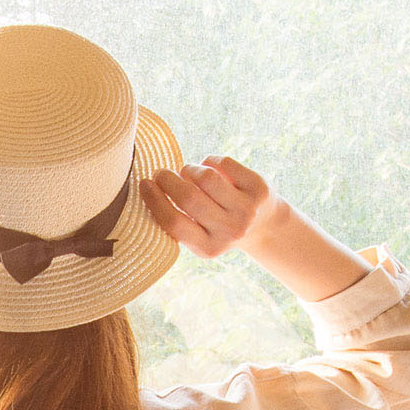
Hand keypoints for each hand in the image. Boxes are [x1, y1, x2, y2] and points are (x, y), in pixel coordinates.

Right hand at [141, 156, 283, 257]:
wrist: (265, 226)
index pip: (173, 222)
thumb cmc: (218, 226)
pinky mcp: (258, 189)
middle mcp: (229, 231)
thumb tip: (149, 188)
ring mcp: (247, 210)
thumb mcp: (199, 235)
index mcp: (208, 248)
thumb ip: (178, 219)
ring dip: (189, 169)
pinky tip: (210, 168)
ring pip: (206, 177)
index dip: (154, 199)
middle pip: (188, 197)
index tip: (144, 184)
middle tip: (161, 174)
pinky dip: (209, 161)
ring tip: (188, 173)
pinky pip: (223, 163)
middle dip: (168, 180)